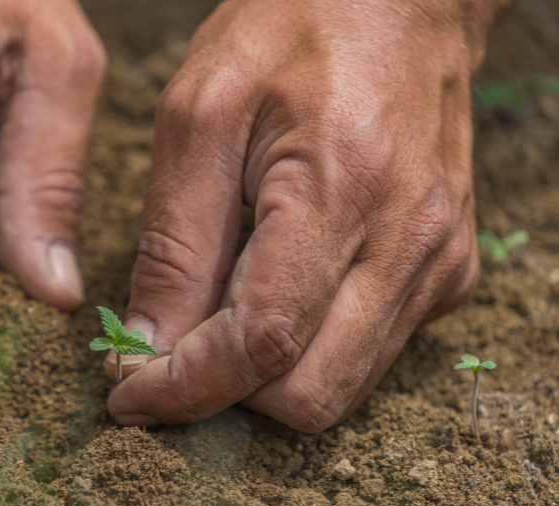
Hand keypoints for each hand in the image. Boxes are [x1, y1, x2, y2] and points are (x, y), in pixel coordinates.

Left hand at [106, 0, 506, 431]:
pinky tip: (278, 294)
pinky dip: (308, 348)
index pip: (262, 341)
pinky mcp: (446, 272)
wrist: (401, 5)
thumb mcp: (200, 118)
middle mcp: (410, 244)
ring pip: (340, 385)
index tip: (129, 397)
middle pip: (309, 392)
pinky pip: (368, 353)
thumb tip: (149, 345)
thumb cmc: (294, 35)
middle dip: (227, 393)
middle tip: (170, 355)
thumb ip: (175, 243)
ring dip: (265, 376)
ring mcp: (438, 264)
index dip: (187, 387)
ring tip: (217, 322)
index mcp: (344, 192)